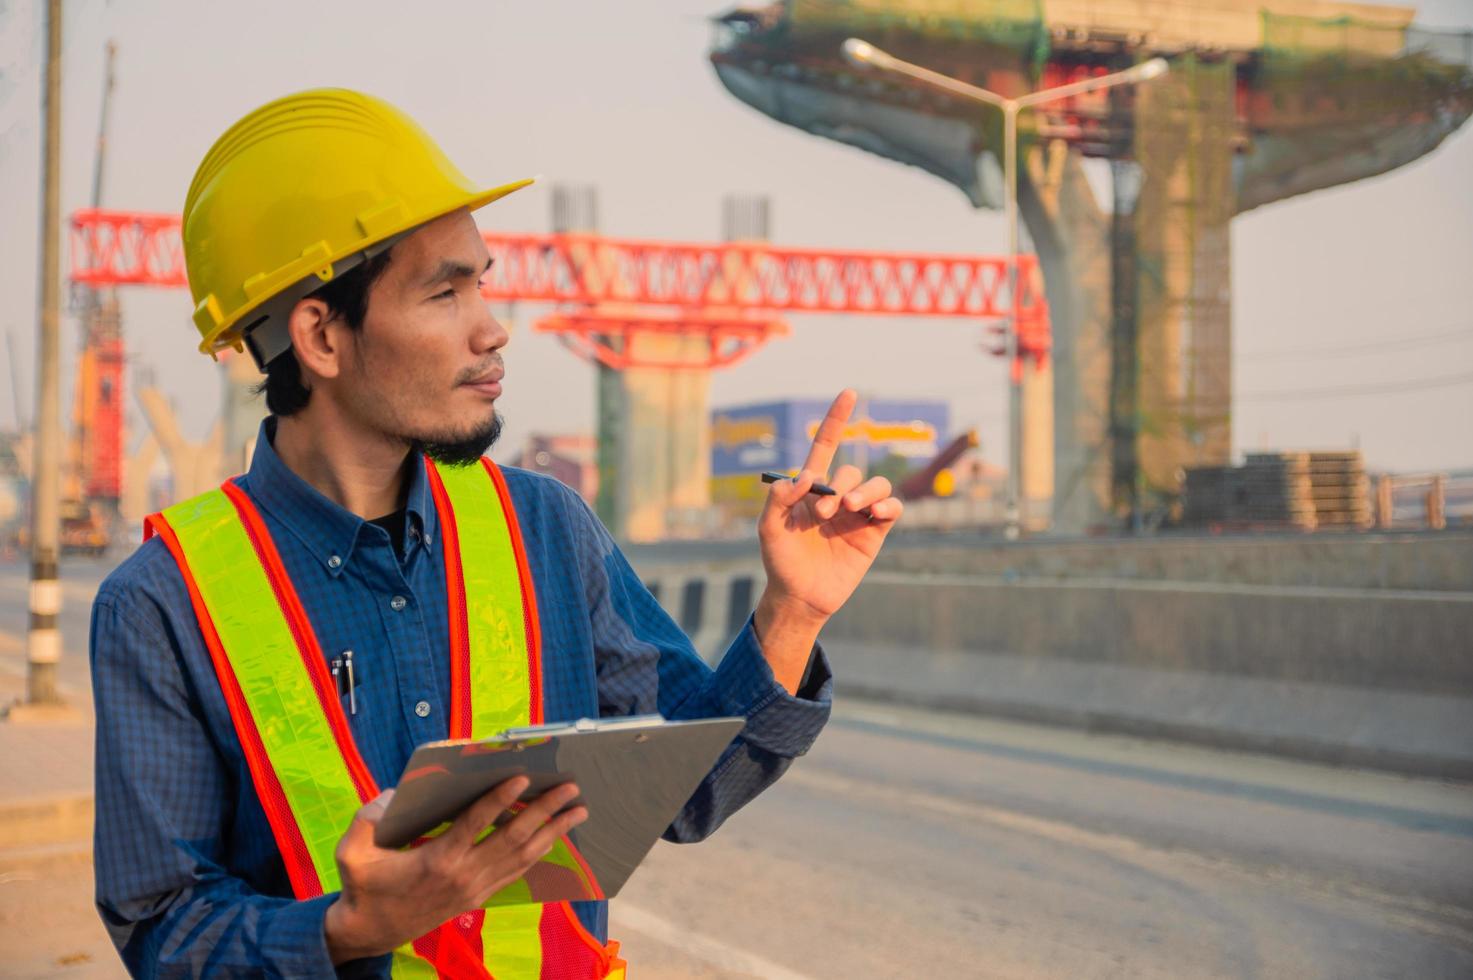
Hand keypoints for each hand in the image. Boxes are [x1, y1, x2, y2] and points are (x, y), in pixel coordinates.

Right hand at [323, 778, 587, 963]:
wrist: (369, 932)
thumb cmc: (363, 886)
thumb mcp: (352, 851)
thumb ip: (369, 817)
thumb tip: (394, 793)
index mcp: (437, 860)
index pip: (475, 824)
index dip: (499, 800)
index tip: (522, 777)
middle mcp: (464, 874)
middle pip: (513, 839)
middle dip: (545, 811)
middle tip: (571, 789)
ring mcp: (475, 888)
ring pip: (522, 858)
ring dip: (553, 832)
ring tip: (578, 811)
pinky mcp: (478, 897)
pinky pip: (515, 873)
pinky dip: (538, 854)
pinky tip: (554, 838)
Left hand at [754, 390, 902, 687]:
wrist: (800, 597)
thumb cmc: (780, 562)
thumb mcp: (768, 529)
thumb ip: (778, 499)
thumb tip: (802, 477)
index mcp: (811, 489)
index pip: (826, 446)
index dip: (836, 420)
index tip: (849, 393)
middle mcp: (837, 497)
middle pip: (850, 472)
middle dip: (839, 487)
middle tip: (823, 513)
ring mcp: (858, 514)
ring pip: (875, 485)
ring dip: (865, 491)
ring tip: (852, 510)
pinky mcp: (874, 533)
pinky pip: (891, 508)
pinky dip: (887, 504)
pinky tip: (875, 513)